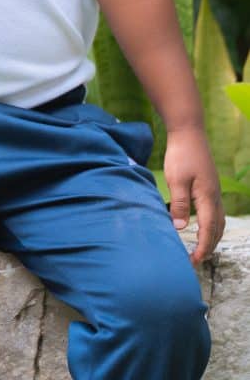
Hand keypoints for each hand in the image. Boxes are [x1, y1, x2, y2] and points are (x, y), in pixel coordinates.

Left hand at [164, 126, 223, 264]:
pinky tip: (200, 225)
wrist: (188, 132)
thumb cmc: (181, 154)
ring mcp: (214, 191)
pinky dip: (210, 224)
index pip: (208, 230)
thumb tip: (180, 228)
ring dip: (211, 236)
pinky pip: (214, 212)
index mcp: (208, 198)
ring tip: (200, 247)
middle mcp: (215, 197)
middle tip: (196, 260)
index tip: (194, 261)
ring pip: (218, 221)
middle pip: (217, 229)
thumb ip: (179, 204)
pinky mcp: (209, 186)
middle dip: (209, 246)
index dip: (202, 248)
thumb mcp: (176, 179)